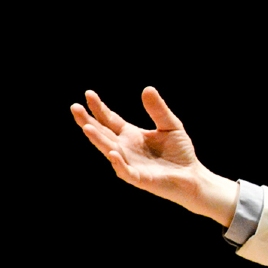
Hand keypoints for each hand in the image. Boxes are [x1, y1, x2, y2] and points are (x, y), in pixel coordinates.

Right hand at [71, 87, 237, 225]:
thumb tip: (147, 88)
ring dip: (98, 140)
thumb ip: (158, 110)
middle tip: (75, 107)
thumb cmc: (180, 152)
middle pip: (103, 133)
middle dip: (88, 121)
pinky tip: (114, 152)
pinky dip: (119, 163)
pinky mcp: (139, 178)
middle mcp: (125, 149)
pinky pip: (125, 171)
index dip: (99, 108)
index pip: (110, 120)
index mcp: (130, 135)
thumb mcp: (171, 126)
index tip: (89, 94)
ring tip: (87, 127)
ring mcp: (130, 164)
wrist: (193, 176)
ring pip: (109, 151)